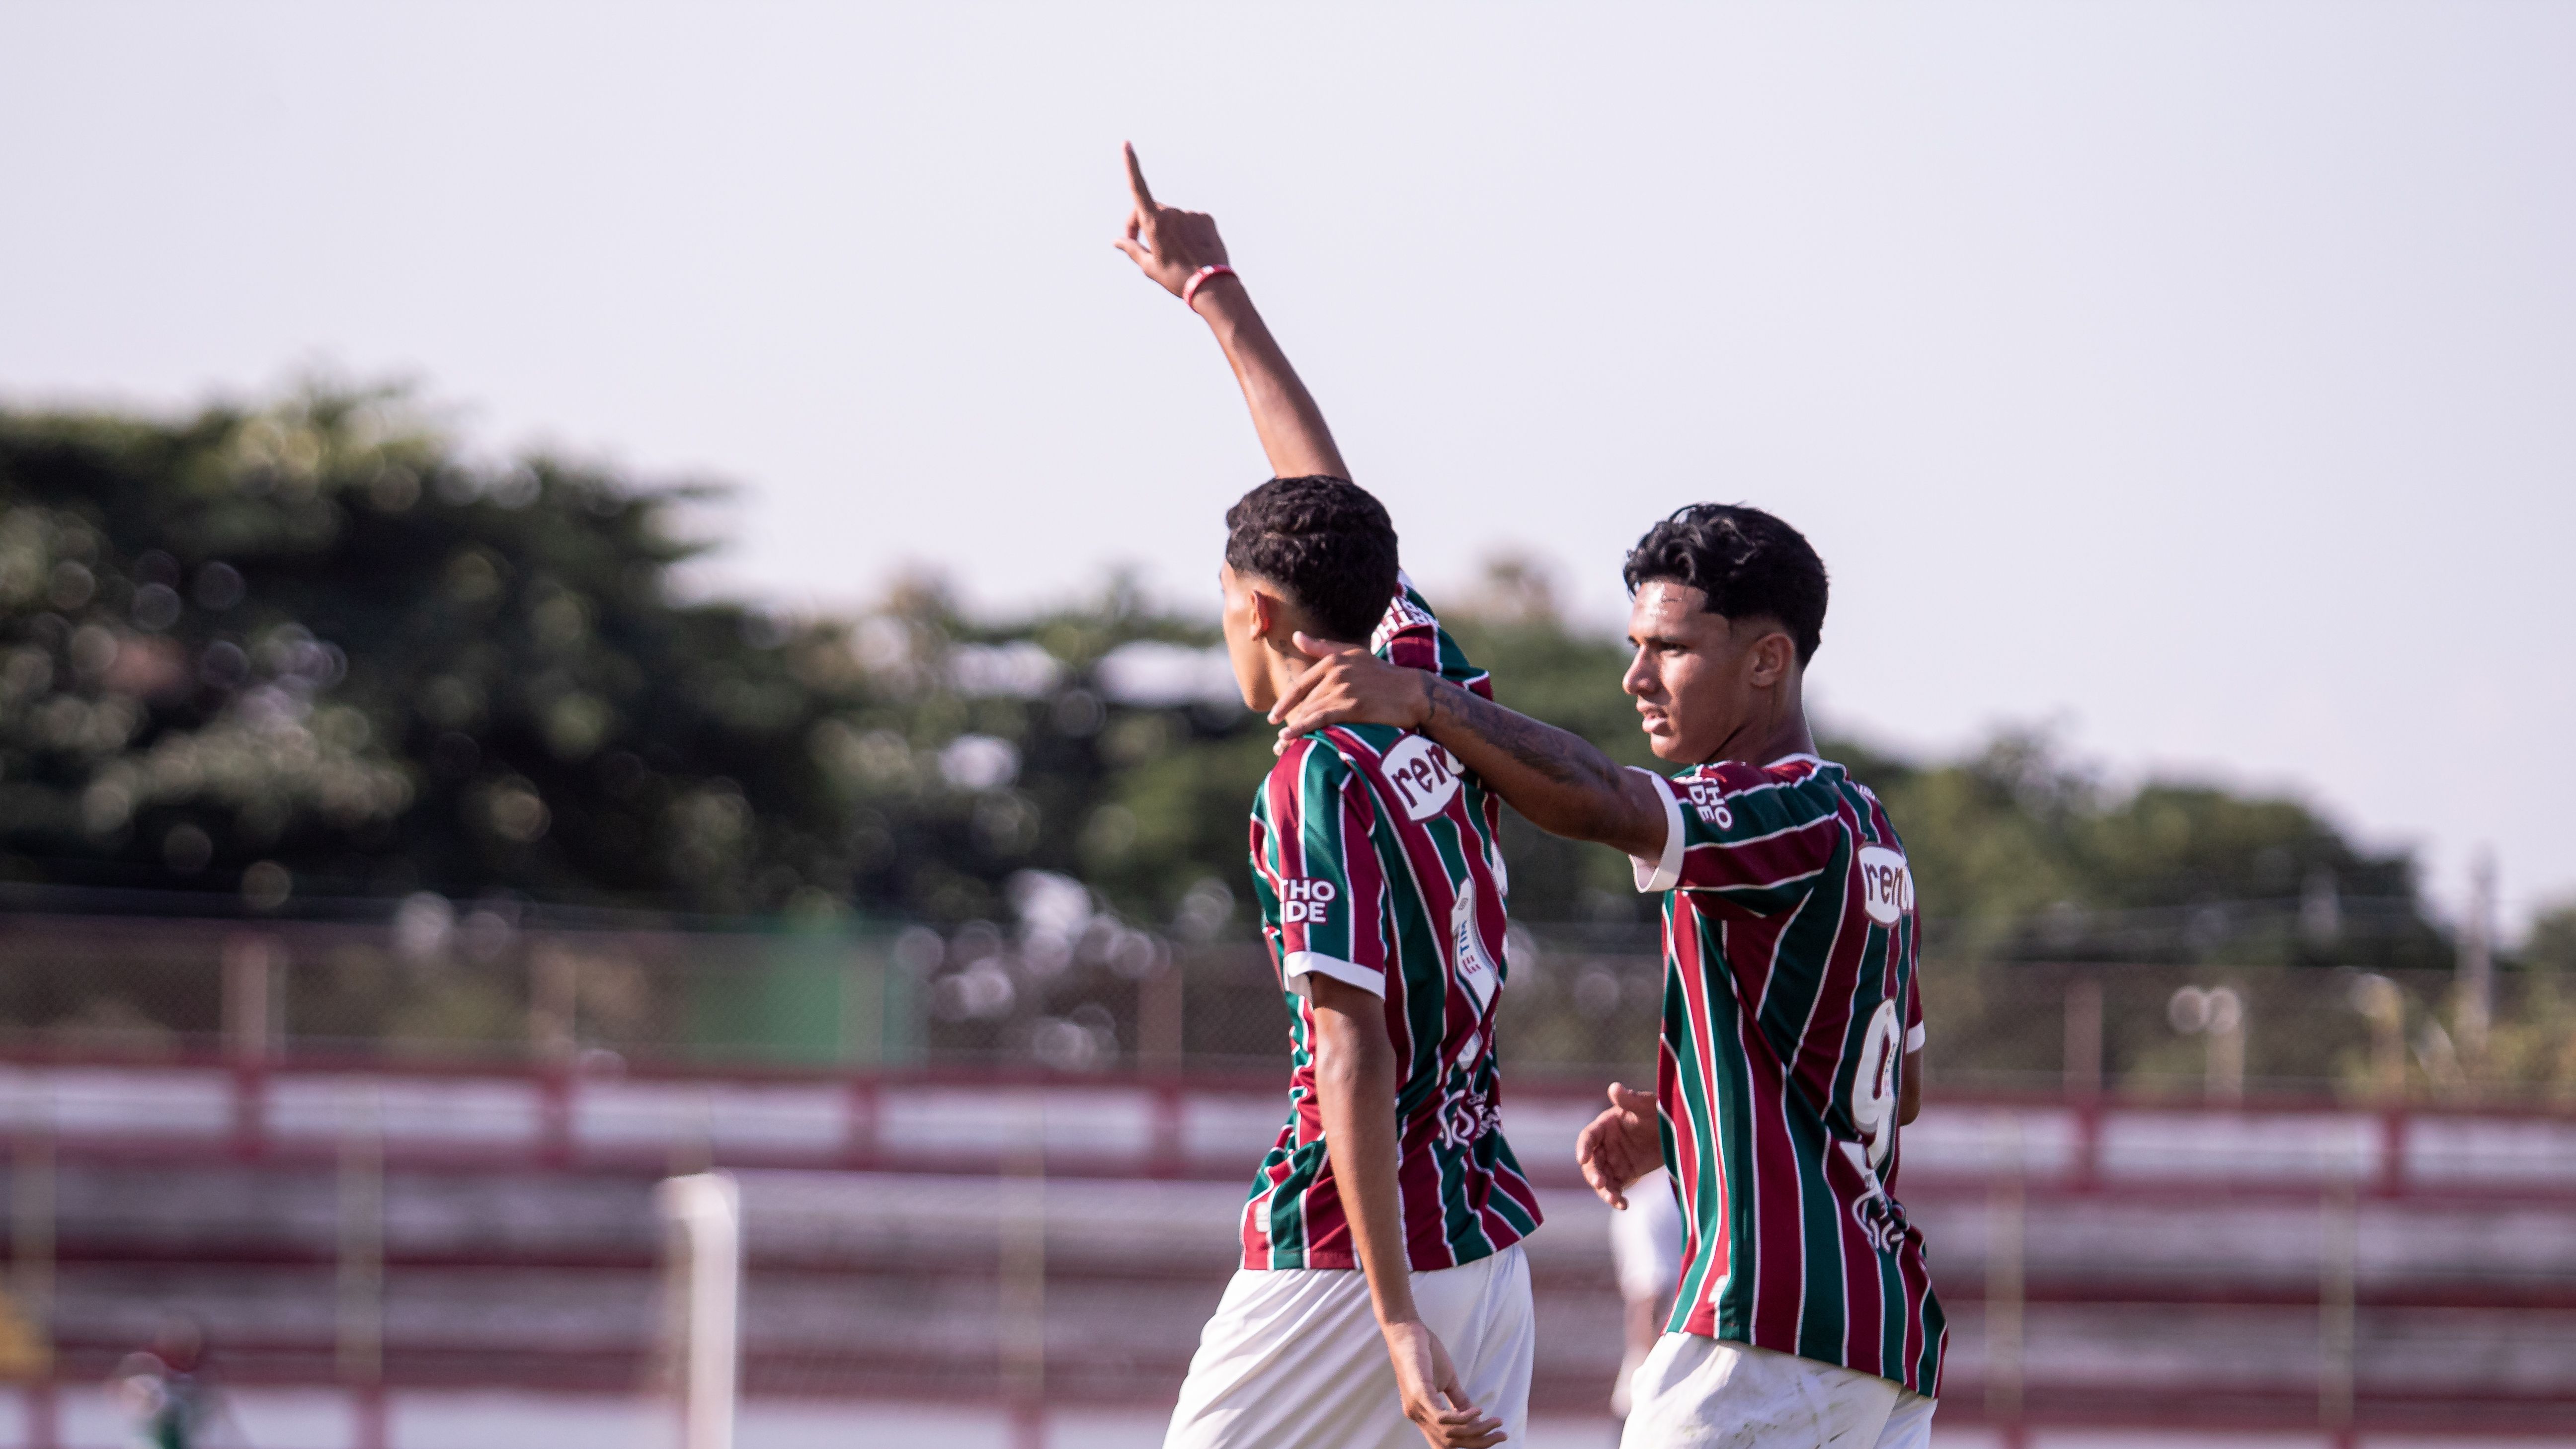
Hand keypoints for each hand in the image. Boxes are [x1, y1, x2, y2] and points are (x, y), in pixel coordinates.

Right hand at [1113, 143, 1231, 299]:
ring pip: (1173, 217)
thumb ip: (1131, 248)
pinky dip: (1187, 230)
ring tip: (1174, 253)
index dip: (1131, 165)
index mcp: (1154, 223)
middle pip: (1151, 209)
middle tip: (1141, 243)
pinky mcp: (1206, 218)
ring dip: (1168, 228)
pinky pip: (1191, 219)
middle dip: (1143, 222)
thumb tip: (1116, 240)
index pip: (1138, 188)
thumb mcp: (1149, 266)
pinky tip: (1192, 248)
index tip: (1126, 144)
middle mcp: (1172, 213)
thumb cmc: (1176, 278)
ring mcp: (1191, 214)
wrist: (1212, 286)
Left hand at [1269, 633, 1431, 752]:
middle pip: (1305, 703)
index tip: (1273, 717)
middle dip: (1291, 723)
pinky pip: (1320, 719)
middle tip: (1280, 743)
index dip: (1285, 702)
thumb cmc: (1384, 675)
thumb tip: (1296, 636)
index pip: (1301, 685)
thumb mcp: (1353, 654)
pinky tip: (1289, 737)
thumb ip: (1323, 647)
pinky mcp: (1352, 706)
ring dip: (1293, 732)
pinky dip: (1302, 728)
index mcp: (1333, 660)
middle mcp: (1335, 673)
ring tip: (1282, 748)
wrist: (1413, 692)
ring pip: (1310, 712)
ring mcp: (1343, 689)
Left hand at [1381, 1318, 1506, 1447]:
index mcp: (1422, 1415)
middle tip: (1502, 1435)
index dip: (1469, 1445)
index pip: (1445, 1443)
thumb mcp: (1448, 1381)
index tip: (1492, 1438)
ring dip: (1477, 1430)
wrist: (1405, 1330)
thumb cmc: (1424, 1353)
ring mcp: (1417, 1406)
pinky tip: (1478, 1411)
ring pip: (1450, 1433)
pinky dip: (1463, 1418)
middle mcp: (1417, 1416)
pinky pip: (1442, 1417)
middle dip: (1479, 1442)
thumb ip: (1459, 1400)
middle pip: (1450, 1443)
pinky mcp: (1419, 1394)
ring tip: (1495, 1422)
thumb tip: (1477, 1419)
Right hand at [1576, 1083, 1661, 1208]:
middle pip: (1592, 1162)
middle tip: (1599, 1183)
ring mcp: (1614, 1160)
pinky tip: (1624, 1205)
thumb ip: (1630, 1099)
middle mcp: (1605, 1144)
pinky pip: (1616, 1188)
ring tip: (1615, 1200)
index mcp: (1605, 1125)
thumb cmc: (1658, 1111)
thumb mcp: (1646, 1105)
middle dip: (1593, 1173)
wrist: (1675, 1130)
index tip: (1582, 1158)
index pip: (1589, 1137)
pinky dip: (1617, 1198)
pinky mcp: (1625, 1174)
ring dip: (1604, 1190)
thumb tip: (1614, 1087)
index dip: (1583, 1147)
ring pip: (1601, 1178)